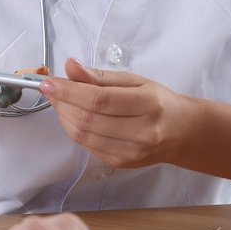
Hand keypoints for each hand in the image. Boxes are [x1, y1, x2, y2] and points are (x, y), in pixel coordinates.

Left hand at [39, 58, 197, 168]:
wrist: (181, 132)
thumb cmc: (158, 102)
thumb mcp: (134, 81)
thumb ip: (100, 75)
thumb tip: (70, 66)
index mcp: (148, 105)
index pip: (99, 99)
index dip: (69, 91)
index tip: (49, 81)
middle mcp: (141, 133)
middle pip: (88, 119)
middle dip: (62, 102)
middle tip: (51, 88)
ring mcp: (130, 152)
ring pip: (82, 135)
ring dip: (64, 116)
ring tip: (60, 100)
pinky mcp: (120, 163)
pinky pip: (86, 146)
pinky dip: (73, 129)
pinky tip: (73, 116)